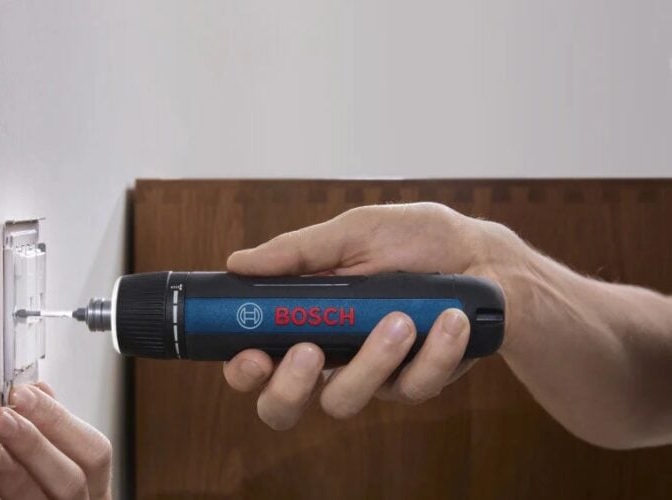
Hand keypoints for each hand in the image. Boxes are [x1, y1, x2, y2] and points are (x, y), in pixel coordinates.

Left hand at [0, 382, 112, 499]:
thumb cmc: (53, 496)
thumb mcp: (64, 465)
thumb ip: (54, 433)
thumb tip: (38, 391)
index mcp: (96, 488)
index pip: (94, 451)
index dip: (59, 420)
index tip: (23, 394)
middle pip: (73, 480)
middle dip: (36, 443)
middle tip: (3, 417)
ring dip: (17, 473)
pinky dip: (5, 497)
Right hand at [223, 203, 522, 429]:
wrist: (484, 258)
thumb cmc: (414, 241)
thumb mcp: (355, 233)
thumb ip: (299, 252)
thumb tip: (238, 263)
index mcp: (303, 317)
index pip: (255, 358)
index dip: (243, 369)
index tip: (252, 354)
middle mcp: (328, 353)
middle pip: (281, 406)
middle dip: (287, 388)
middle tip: (308, 351)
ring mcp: (369, 374)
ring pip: (343, 401)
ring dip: (369, 361)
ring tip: (400, 320)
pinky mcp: (413, 383)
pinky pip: (411, 387)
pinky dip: (432, 352)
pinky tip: (449, 320)